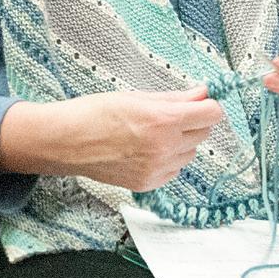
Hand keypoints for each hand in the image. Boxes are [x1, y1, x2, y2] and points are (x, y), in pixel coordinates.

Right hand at [1, 88, 223, 191]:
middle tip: (167, 116)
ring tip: (150, 134)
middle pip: (203, 134)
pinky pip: (173, 170)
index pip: (212, 114)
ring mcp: (158, 168)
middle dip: (192, 122)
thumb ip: (174, 98)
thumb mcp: (136, 97)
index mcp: (164, 120)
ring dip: (180, 142)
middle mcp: (166, 147)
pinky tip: (143, 150)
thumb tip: (202, 93)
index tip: (198, 103)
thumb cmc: (95, 113)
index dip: (207, 106)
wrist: (66, 142)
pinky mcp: (149, 184)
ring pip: (189, 153)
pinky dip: (166, 159)